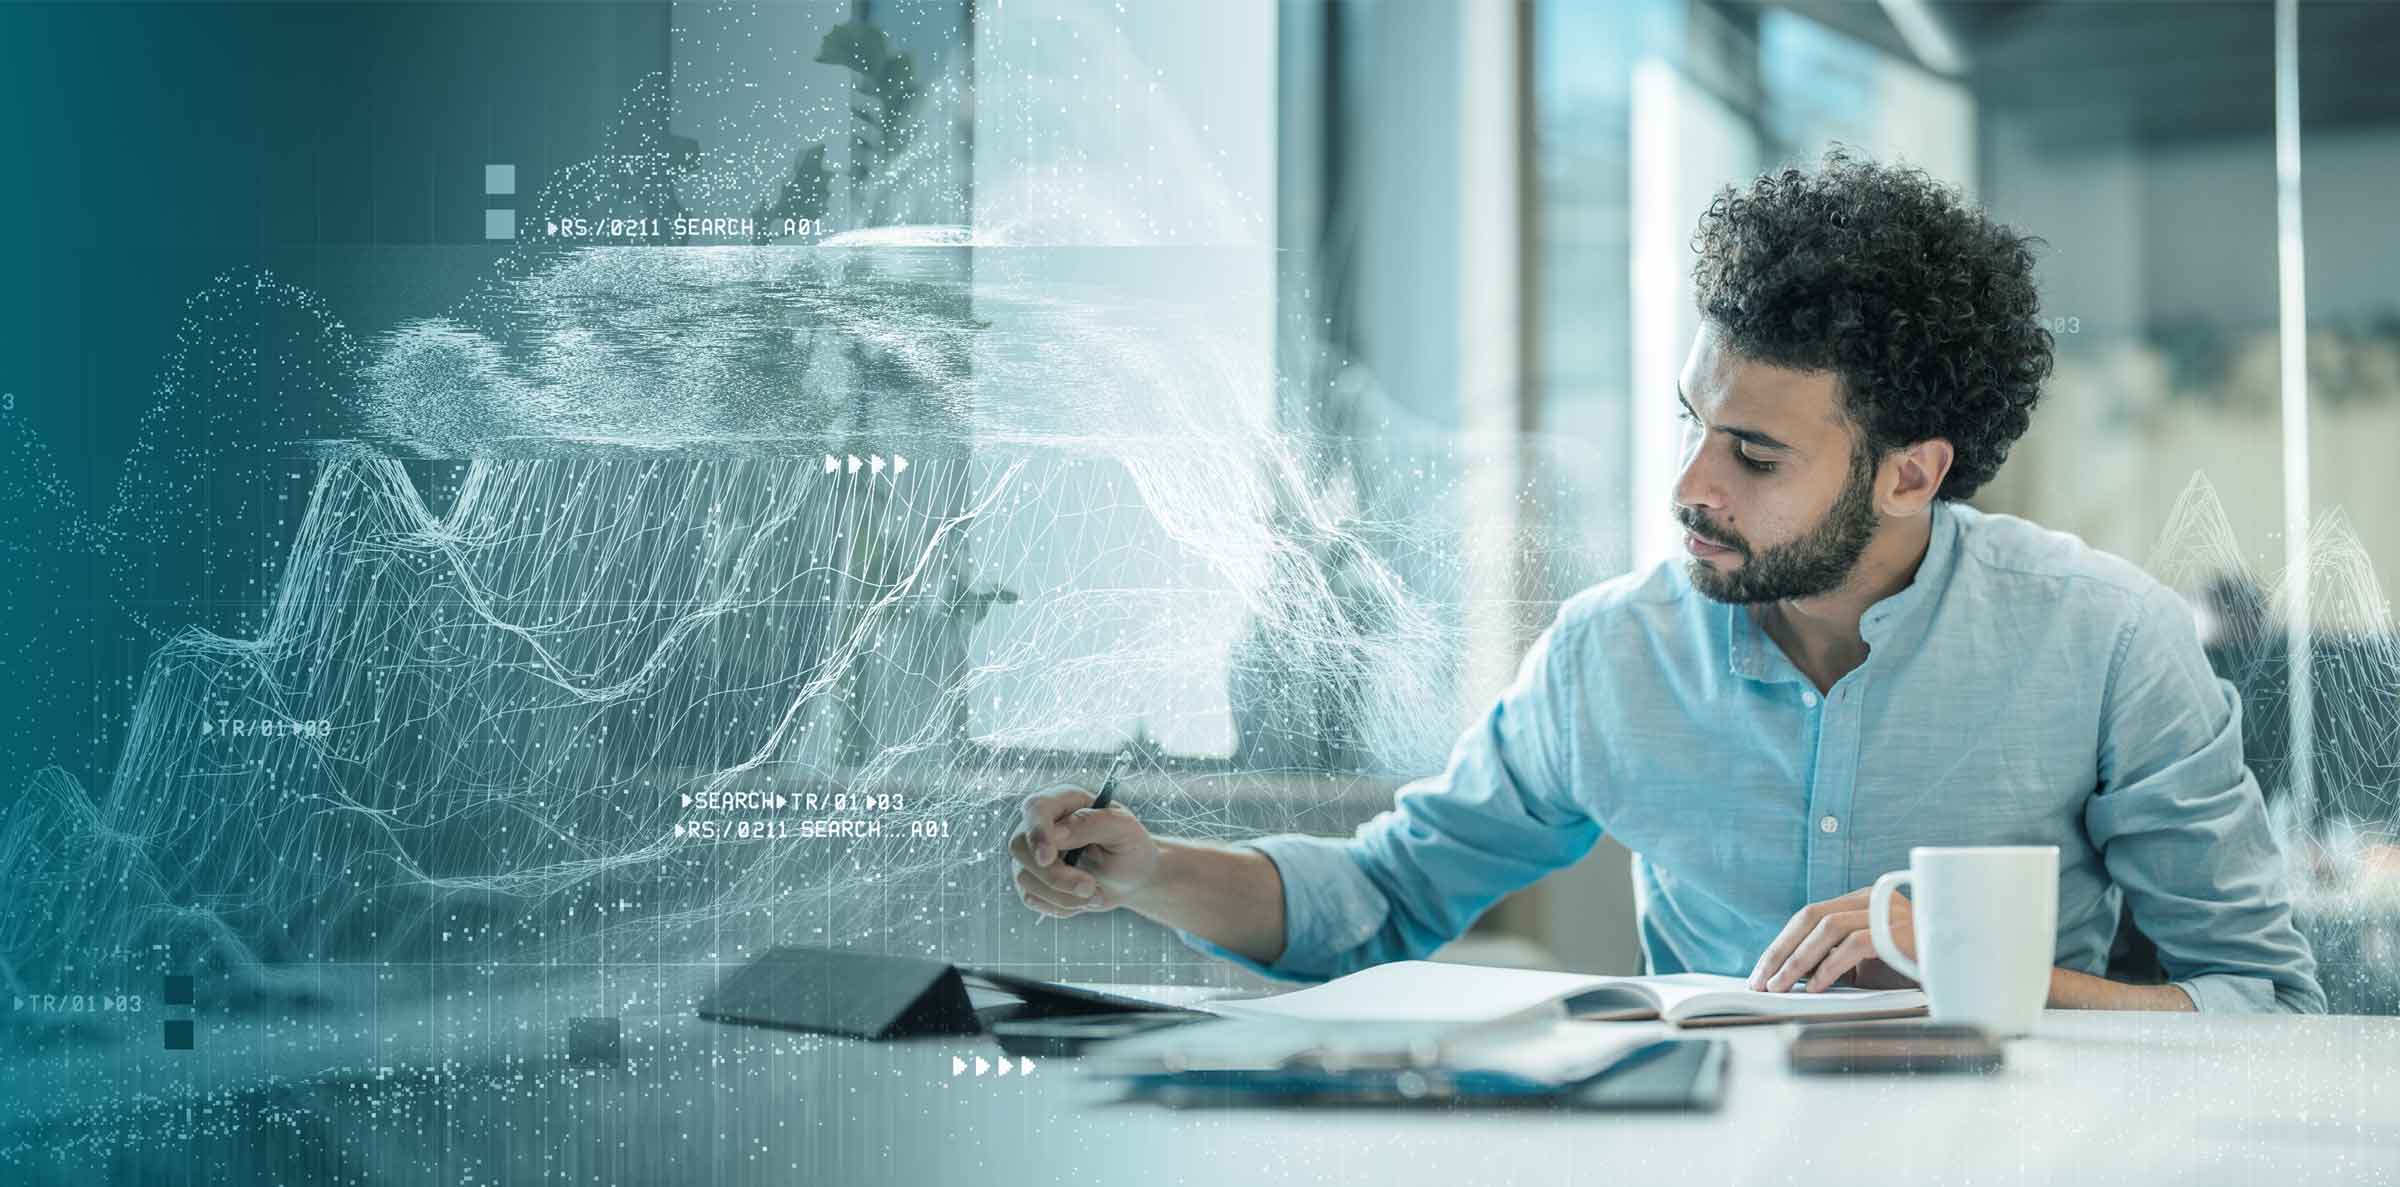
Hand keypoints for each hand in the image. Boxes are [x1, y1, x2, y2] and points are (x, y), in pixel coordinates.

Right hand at [1006, 784, 1163, 917]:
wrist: (1131, 878)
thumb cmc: (1129, 847)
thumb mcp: (1123, 830)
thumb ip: (1091, 823)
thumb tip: (1056, 833)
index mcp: (1062, 801)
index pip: (1036, 809)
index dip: (1037, 834)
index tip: (1047, 859)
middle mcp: (1040, 824)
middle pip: (1021, 846)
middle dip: (1054, 875)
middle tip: (1090, 887)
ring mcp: (1031, 853)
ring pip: (1025, 877)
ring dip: (1064, 895)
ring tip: (1097, 894)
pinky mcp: (1031, 880)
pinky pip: (1032, 898)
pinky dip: (1061, 905)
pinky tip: (1083, 898)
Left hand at [1748, 884, 1917, 992]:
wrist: (1964, 970)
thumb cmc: (1912, 969)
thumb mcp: (1867, 965)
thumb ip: (1833, 962)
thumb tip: (1789, 978)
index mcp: (1863, 900)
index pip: (1811, 915)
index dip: (1781, 943)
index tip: (1761, 971)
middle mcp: (1874, 898)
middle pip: (1813, 917)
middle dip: (1781, 951)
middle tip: (1761, 980)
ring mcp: (1889, 911)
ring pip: (1828, 928)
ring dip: (1798, 960)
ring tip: (1780, 986)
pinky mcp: (1902, 931)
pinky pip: (1855, 944)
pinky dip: (1830, 967)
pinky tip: (1816, 987)